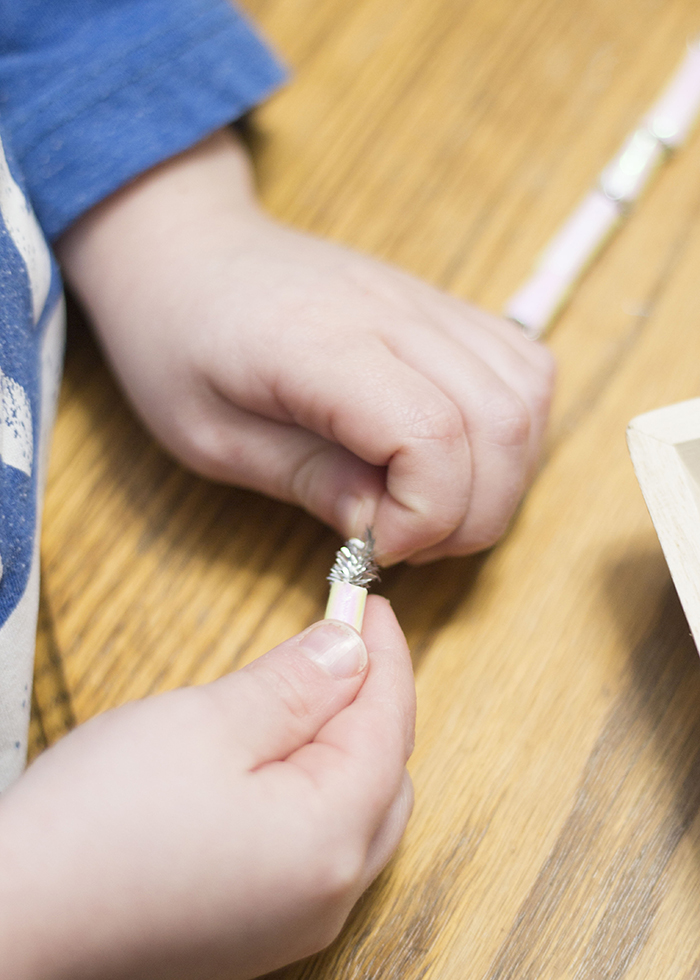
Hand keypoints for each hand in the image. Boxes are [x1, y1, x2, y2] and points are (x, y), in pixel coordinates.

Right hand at [0, 597, 414, 979]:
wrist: (17, 928)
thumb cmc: (99, 827)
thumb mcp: (206, 725)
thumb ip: (295, 687)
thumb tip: (350, 651)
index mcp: (331, 838)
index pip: (388, 725)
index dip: (385, 655)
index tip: (371, 605)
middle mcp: (329, 893)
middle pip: (385, 774)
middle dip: (370, 700)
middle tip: (337, 643)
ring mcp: (295, 921)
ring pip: (357, 813)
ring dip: (343, 744)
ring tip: (305, 690)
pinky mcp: (257, 929)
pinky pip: (318, 846)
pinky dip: (314, 788)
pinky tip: (276, 756)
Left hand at [56, 128, 554, 564]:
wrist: (189, 251)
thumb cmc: (180, 345)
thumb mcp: (213, 437)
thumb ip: (308, 481)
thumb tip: (386, 529)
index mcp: (320, 344)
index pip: (431, 433)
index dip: (426, 513)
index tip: (378, 545)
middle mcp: (392, 312)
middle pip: (499, 421)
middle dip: (474, 513)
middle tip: (409, 541)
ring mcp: (427, 301)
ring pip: (525, 396)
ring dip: (502, 477)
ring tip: (435, 507)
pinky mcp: (443, 306)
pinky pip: (522, 367)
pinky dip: (513, 430)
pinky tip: (459, 458)